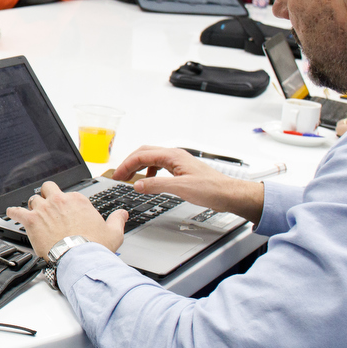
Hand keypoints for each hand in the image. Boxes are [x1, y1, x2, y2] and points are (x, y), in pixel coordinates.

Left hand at [7, 182, 125, 258]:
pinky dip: (12, 212)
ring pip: (33, 200)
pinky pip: (17, 211)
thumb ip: (117, 220)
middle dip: (47, 196)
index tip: (66, 212)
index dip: (66, 204)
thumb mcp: (113, 232)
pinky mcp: (32, 220)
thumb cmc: (94, 247)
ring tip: (32, 213)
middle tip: (47, 206)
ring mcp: (44, 209)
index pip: (68, 195)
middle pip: (48, 189)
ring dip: (33, 206)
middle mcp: (60, 201)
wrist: (80, 259)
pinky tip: (10, 213)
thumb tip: (122, 214)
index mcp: (78, 201)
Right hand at [110, 146, 264, 224]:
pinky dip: (149, 172)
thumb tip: (137, 185)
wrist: (229, 194)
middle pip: (145, 153)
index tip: (117, 175)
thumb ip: (156, 185)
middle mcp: (175, 156)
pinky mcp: (182, 170)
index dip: (127, 165)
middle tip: (119, 176)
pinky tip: (149, 181)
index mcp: (173, 156)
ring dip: (139, 167)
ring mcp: (179, 162)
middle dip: (130, 163)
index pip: (142, 155)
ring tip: (131, 178)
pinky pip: (160, 166)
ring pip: (152, 159)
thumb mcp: (180, 188)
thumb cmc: (211, 189)